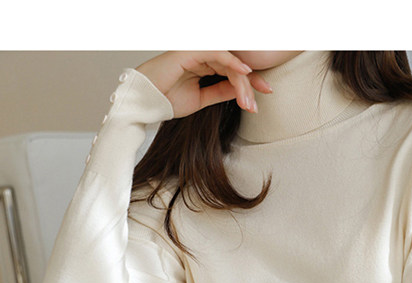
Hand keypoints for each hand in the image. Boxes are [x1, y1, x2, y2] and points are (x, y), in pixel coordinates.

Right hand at [135, 51, 272, 118]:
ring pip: (228, 63)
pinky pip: (218, 54)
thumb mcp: (201, 99)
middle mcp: (202, 55)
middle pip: (234, 67)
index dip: (250, 82)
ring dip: (242, 82)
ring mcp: (197, 51)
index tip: (265, 94)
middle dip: (251, 83)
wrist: (146, 102)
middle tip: (262, 98)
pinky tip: (244, 74)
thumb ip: (220, 92)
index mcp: (204, 65)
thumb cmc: (167, 99)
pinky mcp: (192, 51)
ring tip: (250, 100)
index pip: (232, 71)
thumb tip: (242, 91)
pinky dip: (232, 64)